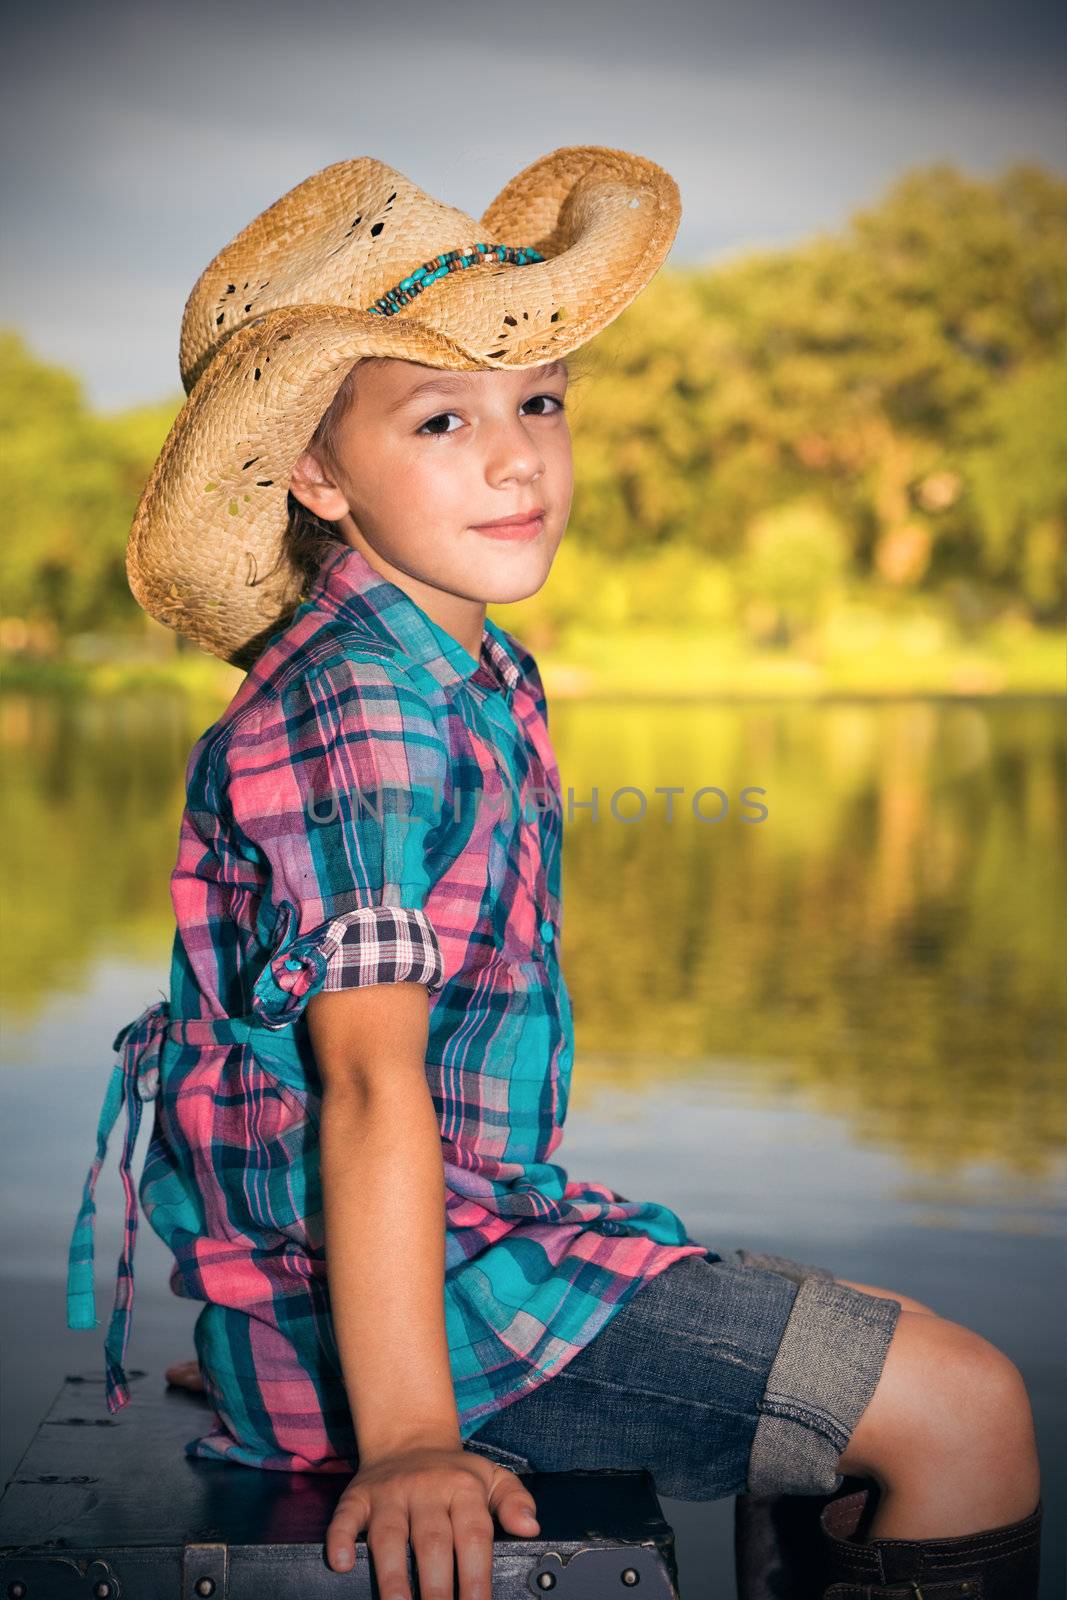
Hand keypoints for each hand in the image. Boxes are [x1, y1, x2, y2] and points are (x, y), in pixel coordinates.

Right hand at [324, 1441, 539, 1599]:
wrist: (409, 1436)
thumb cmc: (454, 1473)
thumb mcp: (492, 1476)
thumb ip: (514, 1500)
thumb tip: (531, 1527)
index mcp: (462, 1488)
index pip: (473, 1537)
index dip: (476, 1577)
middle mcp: (425, 1490)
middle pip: (433, 1542)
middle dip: (436, 1587)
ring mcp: (390, 1493)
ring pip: (389, 1535)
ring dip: (393, 1575)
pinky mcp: (358, 1496)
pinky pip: (345, 1516)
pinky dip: (339, 1537)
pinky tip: (342, 1563)